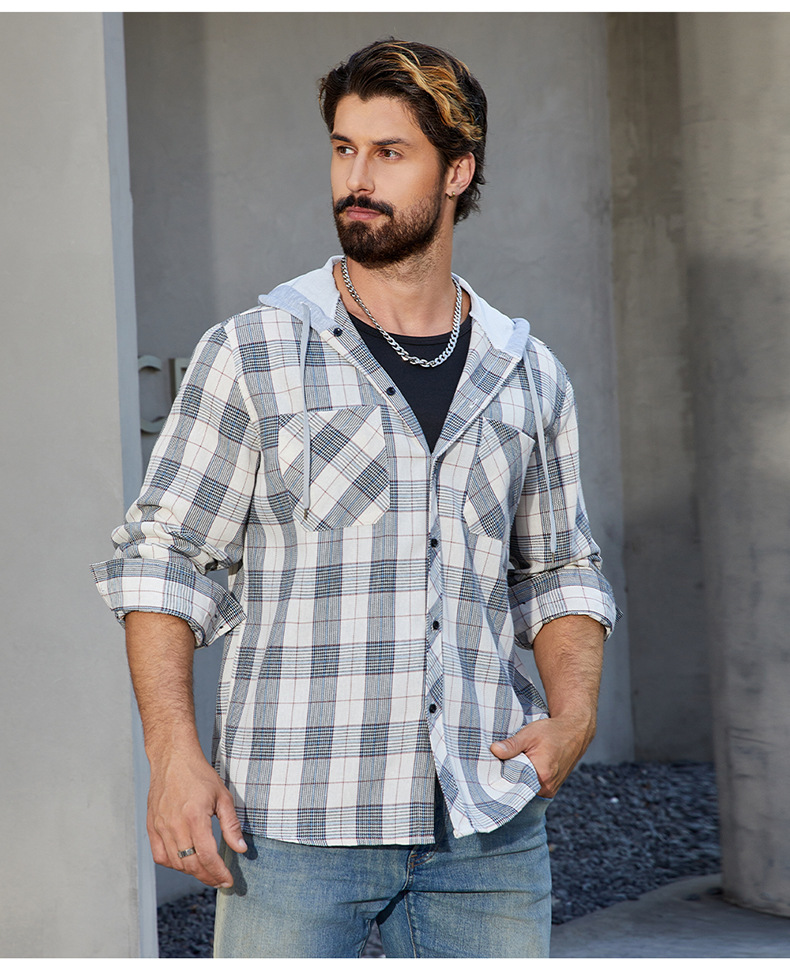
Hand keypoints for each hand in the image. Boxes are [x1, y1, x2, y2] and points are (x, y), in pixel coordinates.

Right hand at [147, 748, 246, 887]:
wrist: (173, 759)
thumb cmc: (199, 775)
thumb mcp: (223, 796)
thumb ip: (231, 825)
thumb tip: (241, 849)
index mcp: (194, 817)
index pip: (207, 856)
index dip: (218, 872)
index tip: (228, 880)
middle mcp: (174, 825)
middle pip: (191, 864)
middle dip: (207, 876)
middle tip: (219, 880)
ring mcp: (160, 827)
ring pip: (175, 863)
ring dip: (192, 872)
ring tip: (206, 871)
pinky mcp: (151, 827)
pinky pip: (160, 855)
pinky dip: (173, 864)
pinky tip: (185, 862)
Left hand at [490, 713, 594, 797]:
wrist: (574, 731)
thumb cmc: (553, 731)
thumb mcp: (530, 734)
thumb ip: (512, 744)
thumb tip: (494, 750)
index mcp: (541, 775)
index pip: (513, 785)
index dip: (500, 778)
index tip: (489, 771)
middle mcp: (547, 787)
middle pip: (519, 789)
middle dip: (507, 779)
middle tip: (495, 768)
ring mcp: (550, 789)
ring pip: (525, 789)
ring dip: (517, 780)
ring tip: (509, 766)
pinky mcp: (551, 788)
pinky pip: (533, 788)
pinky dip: (525, 780)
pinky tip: (519, 769)